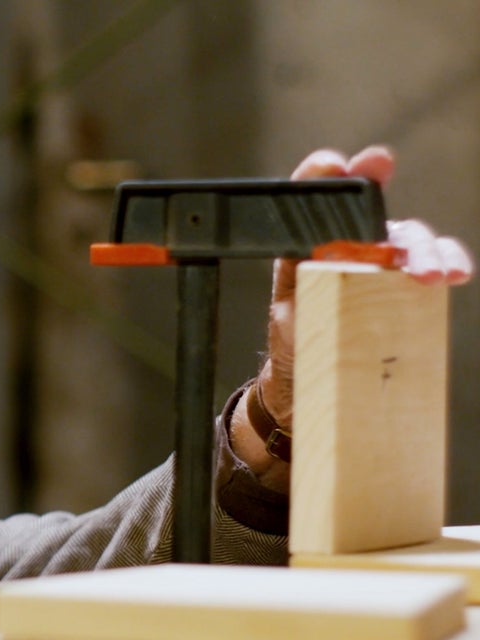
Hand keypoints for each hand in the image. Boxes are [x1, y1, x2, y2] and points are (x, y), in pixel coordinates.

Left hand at [236, 145, 472, 486]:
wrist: (309, 373)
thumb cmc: (295, 335)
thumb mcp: (288, 315)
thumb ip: (296, 295)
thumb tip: (311, 286)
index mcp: (315, 240)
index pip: (321, 197)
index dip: (326, 174)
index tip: (336, 164)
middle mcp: (352, 240)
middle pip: (377, 217)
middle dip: (389, 220)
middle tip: (395, 245)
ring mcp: (384, 258)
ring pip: (411, 238)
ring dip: (427, 250)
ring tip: (434, 274)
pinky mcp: (408, 279)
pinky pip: (435, 260)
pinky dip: (448, 260)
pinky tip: (454, 273)